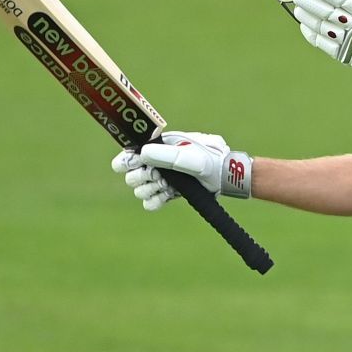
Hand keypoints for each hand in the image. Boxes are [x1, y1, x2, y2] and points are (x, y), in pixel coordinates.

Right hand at [113, 131, 251, 210]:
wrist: (225, 175)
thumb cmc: (209, 159)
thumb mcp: (189, 155)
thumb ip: (166, 155)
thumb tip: (142, 154)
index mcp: (156, 147)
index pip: (128, 154)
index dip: (126, 161)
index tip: (136, 164)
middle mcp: (155, 163)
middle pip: (130, 176)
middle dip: (141, 177)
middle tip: (158, 176)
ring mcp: (161, 180)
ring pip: (139, 191)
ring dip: (150, 189)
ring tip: (166, 186)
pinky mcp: (168, 194)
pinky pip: (150, 204)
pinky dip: (155, 201)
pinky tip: (167, 195)